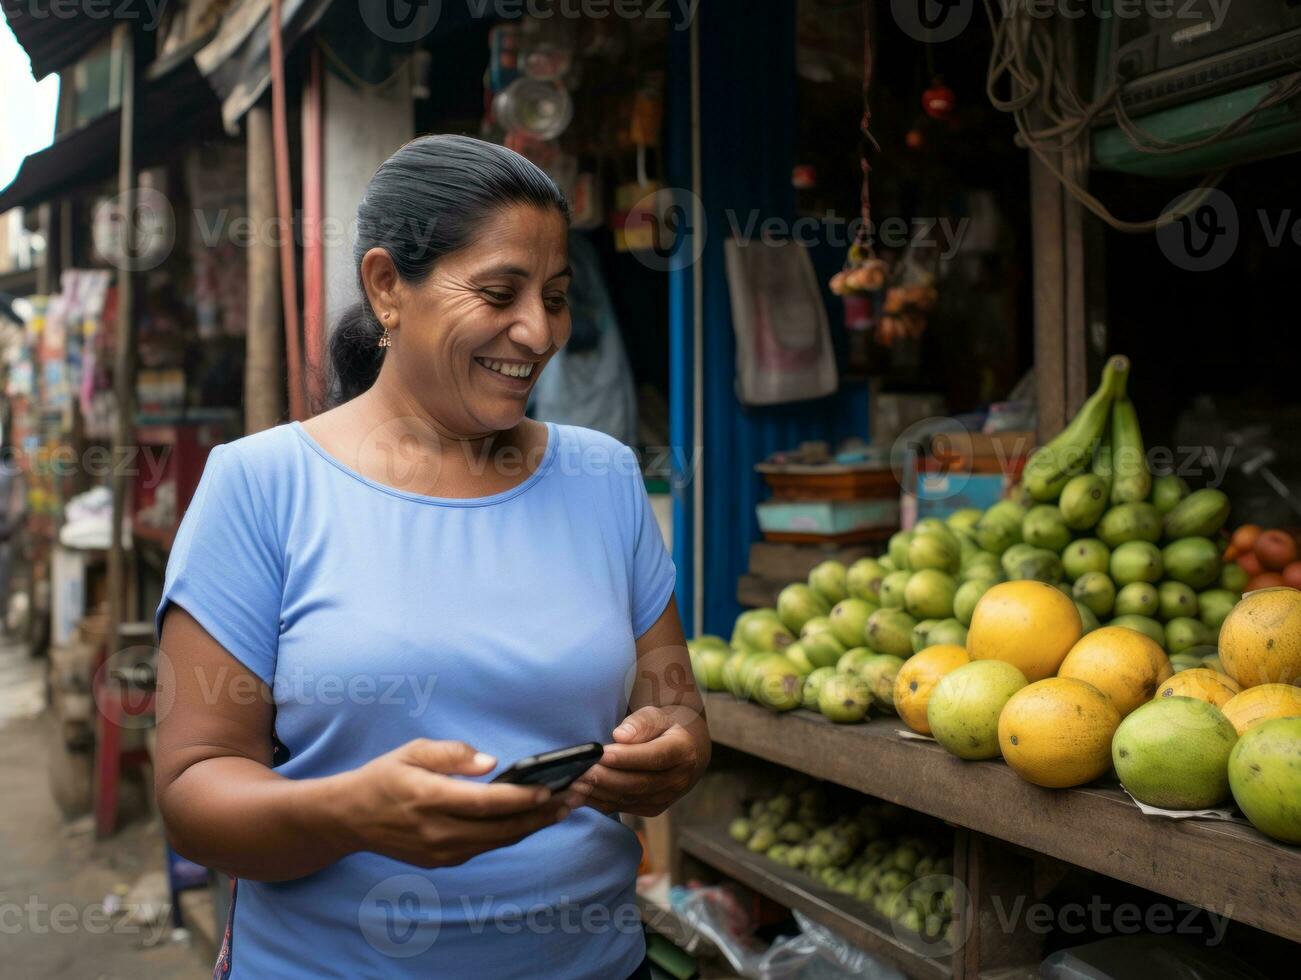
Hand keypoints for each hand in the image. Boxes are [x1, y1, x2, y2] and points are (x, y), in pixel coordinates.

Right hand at [332, 740, 579, 867]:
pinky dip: (514, 832)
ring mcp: (441, 851)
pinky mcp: (444, 860)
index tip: (551, 788)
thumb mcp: (412, 751)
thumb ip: (451, 754)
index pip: (485, 803)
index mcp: (428, 799)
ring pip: (499, 841)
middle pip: (501, 828)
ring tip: (567, 806)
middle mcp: (437, 831)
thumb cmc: (385, 776)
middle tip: (576, 795)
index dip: (521, 798)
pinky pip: (487, 847)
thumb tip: (490, 762)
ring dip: (535, 825)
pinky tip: (536, 817)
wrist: (350, 818)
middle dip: (543, 813)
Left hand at [571, 707, 700, 817]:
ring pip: (629, 798)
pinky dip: (600, 802)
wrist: (685, 749)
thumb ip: (640, 723)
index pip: (654, 757)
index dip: (627, 758)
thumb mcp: (657, 715)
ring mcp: (667, 798)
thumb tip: (620, 735)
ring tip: (573, 786)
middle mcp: (678, 779)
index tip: (600, 754)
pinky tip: (580, 796)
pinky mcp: (653, 808)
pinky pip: (624, 807)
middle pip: (639, 783)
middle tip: (578, 773)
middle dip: (605, 779)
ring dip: (599, 793)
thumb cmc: (664, 727)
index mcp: (682, 751)